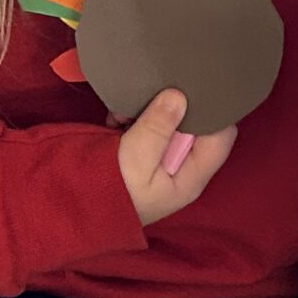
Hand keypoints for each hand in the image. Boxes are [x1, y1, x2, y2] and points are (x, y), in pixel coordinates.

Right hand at [116, 89, 235, 224]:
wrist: (76, 212)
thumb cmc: (111, 193)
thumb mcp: (135, 161)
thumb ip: (158, 129)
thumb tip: (179, 97)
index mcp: (191, 176)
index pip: (221, 136)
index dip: (213, 110)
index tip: (195, 86)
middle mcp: (182, 166)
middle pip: (195, 125)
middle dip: (174, 106)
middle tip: (151, 94)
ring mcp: (162, 159)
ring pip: (168, 121)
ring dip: (148, 111)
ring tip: (124, 112)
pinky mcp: (142, 153)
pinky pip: (146, 126)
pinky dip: (132, 118)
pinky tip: (116, 120)